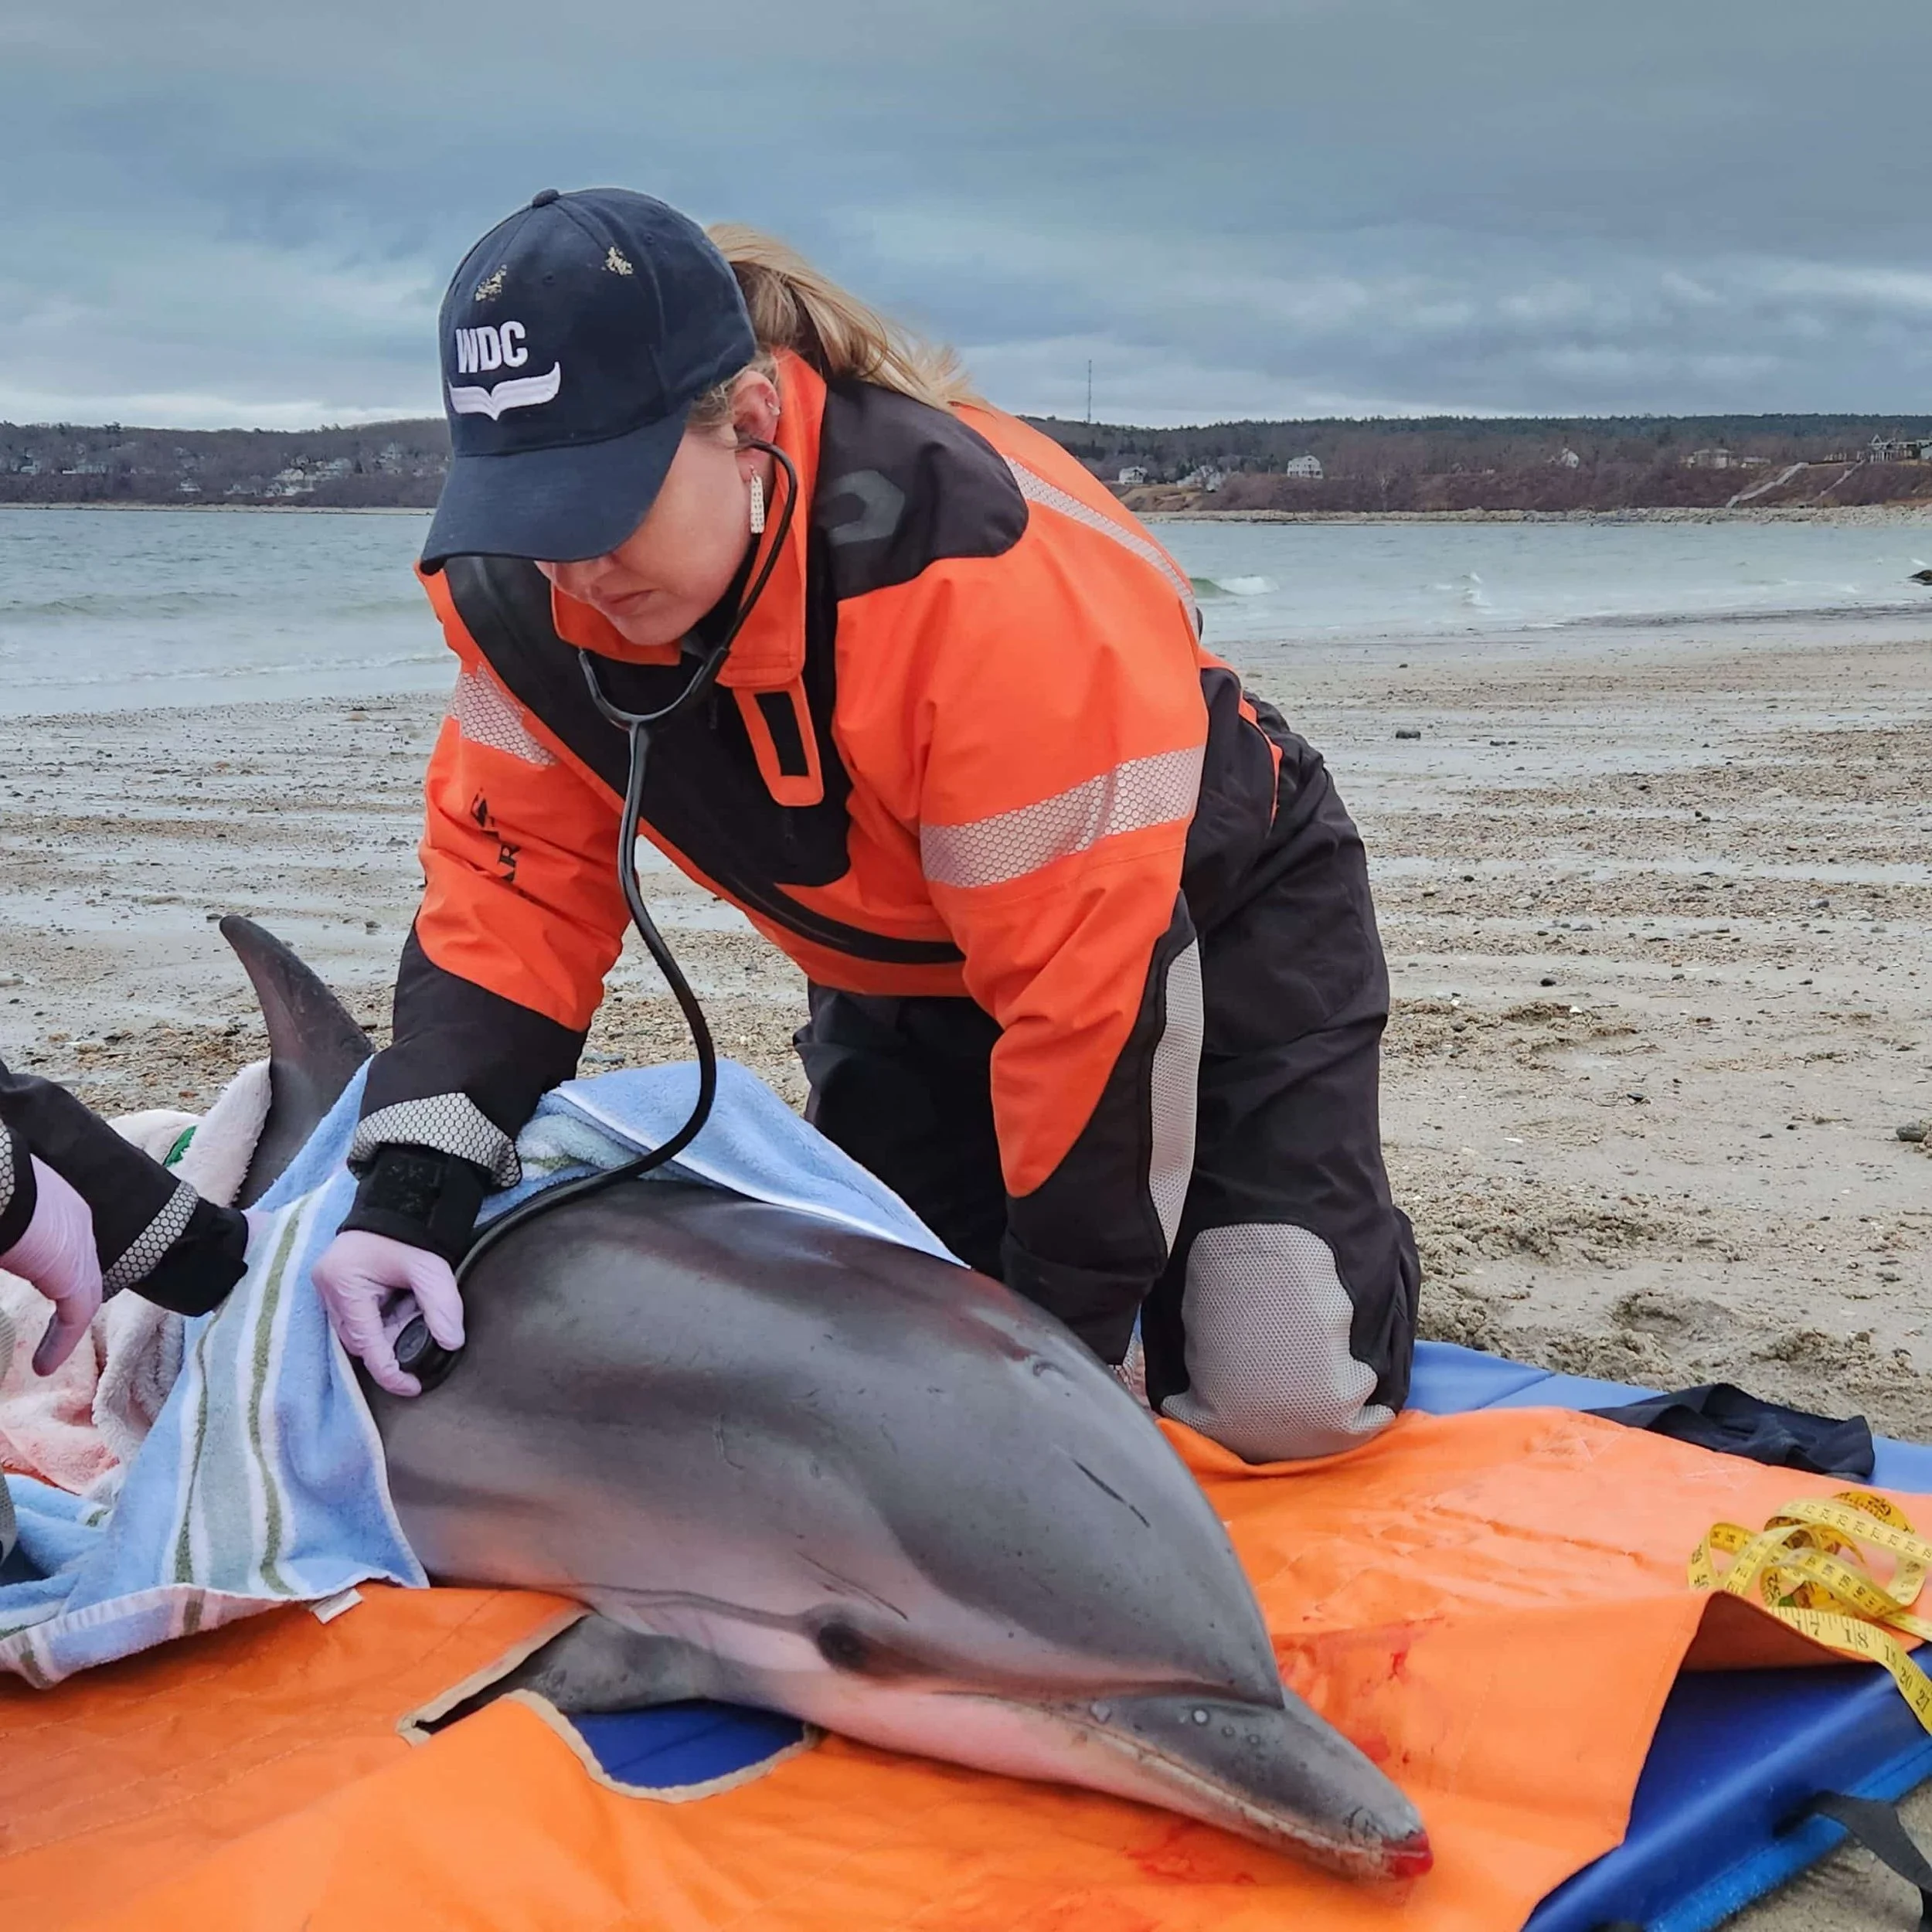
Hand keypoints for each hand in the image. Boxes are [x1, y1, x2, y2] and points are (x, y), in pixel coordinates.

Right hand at [1, 1158, 104, 1375]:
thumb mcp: (4, 1226)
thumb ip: (12, 1245)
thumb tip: (8, 1251)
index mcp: (54, 1204)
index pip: (63, 1240)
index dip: (54, 1266)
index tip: (39, 1280)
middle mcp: (72, 1221)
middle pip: (78, 1267)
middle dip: (70, 1296)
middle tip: (56, 1329)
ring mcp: (77, 1244)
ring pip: (80, 1292)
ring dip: (66, 1326)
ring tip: (48, 1356)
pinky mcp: (73, 1270)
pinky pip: (77, 1313)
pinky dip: (62, 1340)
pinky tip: (44, 1365)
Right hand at [311, 1230, 464, 1398]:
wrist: (397, 1203)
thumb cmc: (410, 1234)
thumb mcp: (431, 1269)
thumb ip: (442, 1306)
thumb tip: (451, 1343)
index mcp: (344, 1284)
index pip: (366, 1343)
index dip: (389, 1371)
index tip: (412, 1387)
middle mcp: (327, 1289)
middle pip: (358, 1341)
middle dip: (389, 1348)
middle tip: (420, 1344)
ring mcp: (326, 1289)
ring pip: (355, 1333)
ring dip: (384, 1335)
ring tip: (411, 1321)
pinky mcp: (334, 1287)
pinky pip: (354, 1320)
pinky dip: (378, 1323)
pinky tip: (398, 1313)